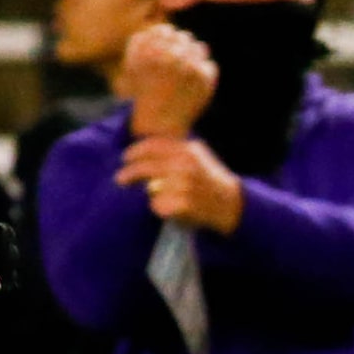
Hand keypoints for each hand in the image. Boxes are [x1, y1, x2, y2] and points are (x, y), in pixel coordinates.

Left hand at [117, 136, 243, 234]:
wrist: (233, 204)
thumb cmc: (212, 179)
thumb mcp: (198, 154)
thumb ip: (175, 147)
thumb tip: (145, 146)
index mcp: (187, 150)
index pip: (151, 147)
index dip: (134, 152)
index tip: (125, 158)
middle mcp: (184, 166)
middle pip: (145, 167)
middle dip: (129, 173)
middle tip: (120, 179)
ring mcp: (184, 186)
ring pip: (150, 188)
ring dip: (146, 192)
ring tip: (148, 194)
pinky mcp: (183, 205)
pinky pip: (157, 205)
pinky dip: (157, 207)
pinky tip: (163, 207)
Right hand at [121, 23, 217, 137]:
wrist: (158, 125)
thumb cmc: (143, 94)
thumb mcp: (132, 66)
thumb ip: (142, 42)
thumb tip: (165, 28)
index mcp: (151, 50)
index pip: (166, 30)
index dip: (167, 38)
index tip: (166, 50)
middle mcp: (171, 55)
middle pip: (185, 37)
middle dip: (182, 48)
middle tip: (178, 63)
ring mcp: (190, 66)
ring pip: (200, 48)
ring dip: (195, 58)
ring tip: (186, 75)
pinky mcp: (205, 79)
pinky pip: (209, 66)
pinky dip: (204, 74)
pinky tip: (193, 87)